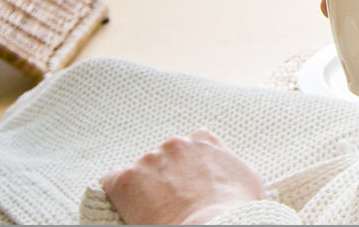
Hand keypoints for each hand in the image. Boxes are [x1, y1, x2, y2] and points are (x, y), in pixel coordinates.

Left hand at [101, 129, 265, 224]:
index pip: (192, 145)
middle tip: (172, 201)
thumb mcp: (246, 177)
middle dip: (165, 177)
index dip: (189, 167)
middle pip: (163, 158)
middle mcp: (175, 144)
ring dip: (144, 187)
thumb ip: (228, 162)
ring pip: (140, 171)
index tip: (190, 184)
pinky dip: (118, 193)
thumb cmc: (233, 208)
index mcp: (204, 140)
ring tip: (154, 211)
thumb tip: (225, 169)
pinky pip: (111, 181)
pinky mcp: (126, 179)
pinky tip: (127, 206)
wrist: (211, 225)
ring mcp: (149, 160)